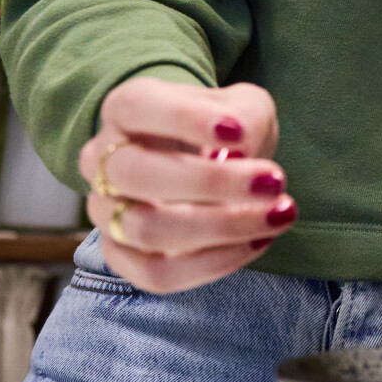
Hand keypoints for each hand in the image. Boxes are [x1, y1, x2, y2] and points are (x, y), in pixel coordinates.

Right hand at [78, 78, 293, 292]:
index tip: (239, 134)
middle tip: (274, 181)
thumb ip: (247, 118)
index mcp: (125, 109)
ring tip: (277, 215)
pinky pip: (156, 274)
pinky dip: (213, 262)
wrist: (213, 161)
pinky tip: (257, 241)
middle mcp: (103, 160)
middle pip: (135, 174)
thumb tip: (238, 150)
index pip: (136, 107)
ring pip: (147, 229)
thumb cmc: (227, 129)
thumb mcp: (247, 107)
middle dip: (211, 182)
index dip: (185, 120)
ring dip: (221, 227)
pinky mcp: (120, 257)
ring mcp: (105, 212)